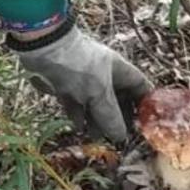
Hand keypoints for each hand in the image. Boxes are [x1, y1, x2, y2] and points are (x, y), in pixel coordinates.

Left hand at [12, 23, 151, 141]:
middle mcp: (104, 74)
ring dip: (97, 120)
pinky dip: (79, 116)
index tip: (145, 124)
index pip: (139, 85)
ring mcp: (84, 81)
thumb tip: (121, 137)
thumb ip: (110, 116)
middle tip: (118, 137)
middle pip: (117, 98)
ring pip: (96, 104)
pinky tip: (79, 129)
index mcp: (118, 69)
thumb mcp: (99, 93)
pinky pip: (77, 105)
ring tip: (97, 137)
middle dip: (118, 117)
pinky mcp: (67, 86)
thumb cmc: (79, 67)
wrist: (44, 51)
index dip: (144, 103)